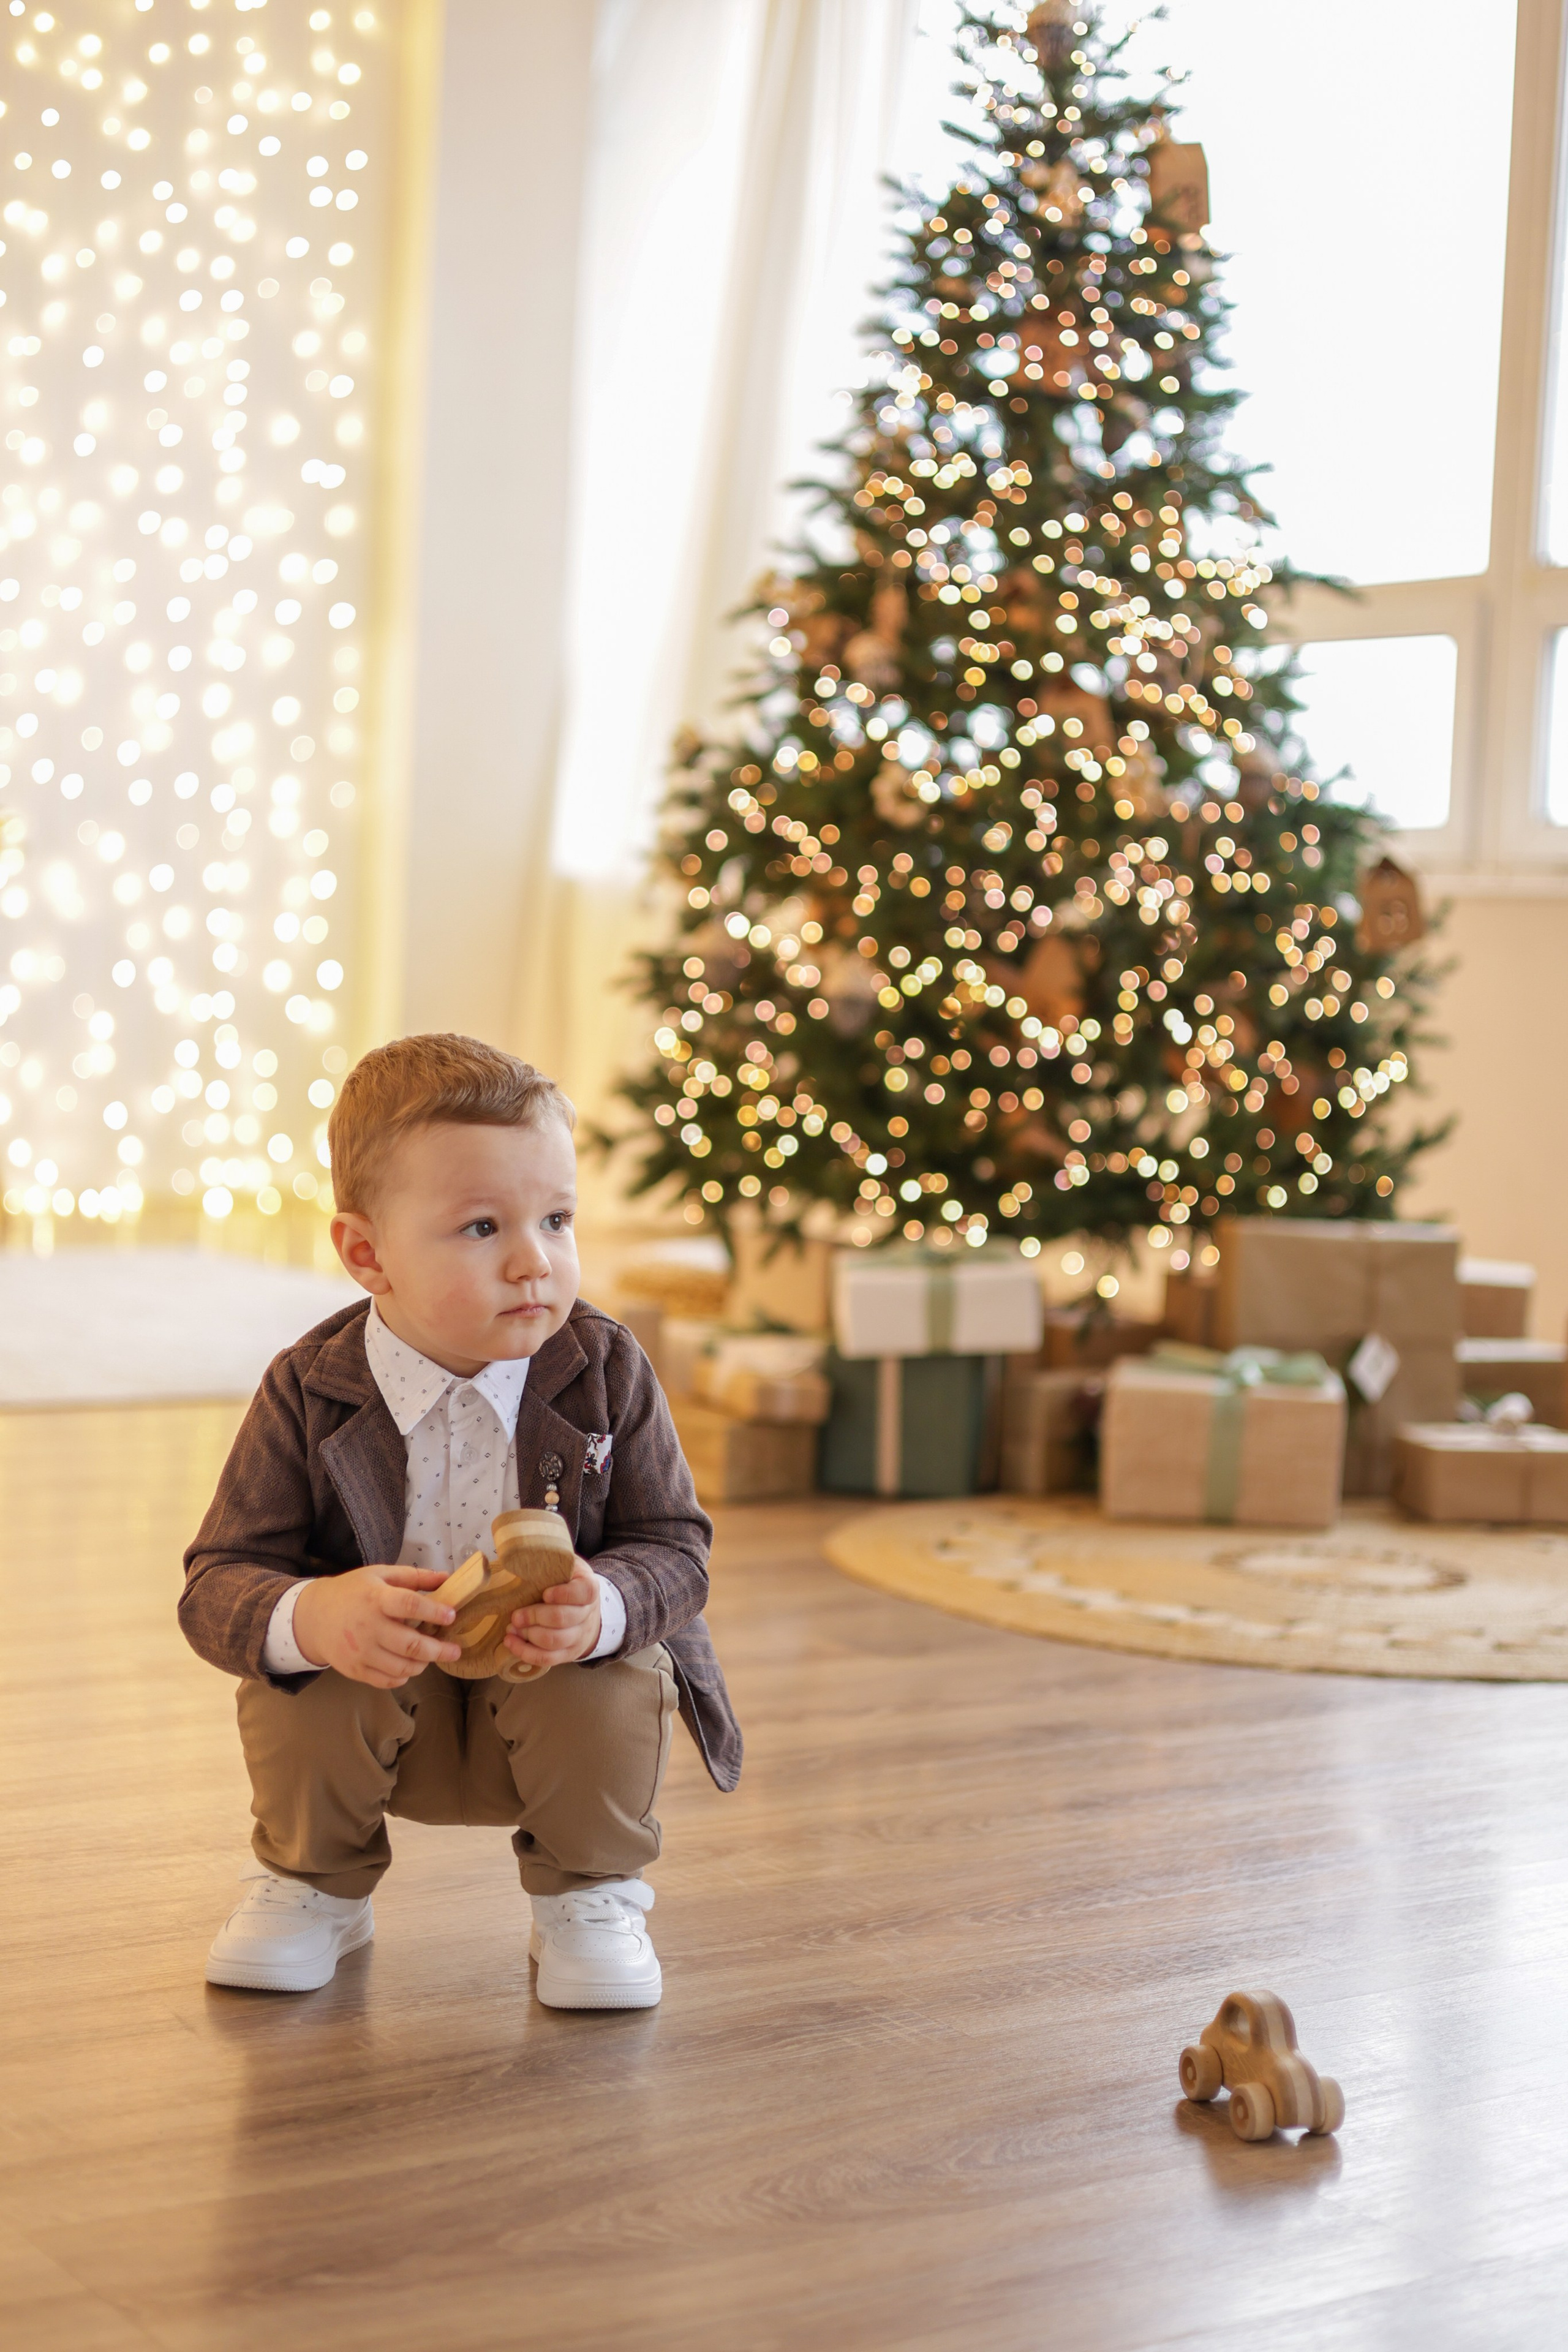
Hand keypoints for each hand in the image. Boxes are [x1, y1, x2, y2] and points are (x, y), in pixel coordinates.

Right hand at [293, 1566, 461, 1689]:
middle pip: (410, 1645)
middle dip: (438, 1650)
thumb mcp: (380, 1575)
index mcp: (375, 1599)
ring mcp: (361, 1652)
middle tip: (455, 1650)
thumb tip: (447, 1579)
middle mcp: (368, 1627)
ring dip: (423, 1664)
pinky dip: (404, 1677)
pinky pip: (387, 1681)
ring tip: (431, 1656)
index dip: (434, 1611)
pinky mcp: (355, 1670)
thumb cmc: (352, 1592)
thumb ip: (414, 1577)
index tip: (452, 1616)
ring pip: (402, 1667)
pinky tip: (410, 1667)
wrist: (313, 1617)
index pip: (409, 1605)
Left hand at [503, 1558, 602, 1671]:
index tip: (545, 1593)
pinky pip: (548, 1659)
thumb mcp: (567, 1566)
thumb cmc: (568, 1584)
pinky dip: (526, 1652)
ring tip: (511, 1628)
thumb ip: (551, 1561)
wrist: (587, 1611)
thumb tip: (515, 1554)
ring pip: (554, 1641)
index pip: (584, 1592)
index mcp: (588, 1589)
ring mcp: (579, 1636)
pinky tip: (510, 1642)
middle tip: (516, 1615)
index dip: (564, 1594)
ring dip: (528, 1635)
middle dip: (535, 1617)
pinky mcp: (568, 1654)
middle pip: (563, 1619)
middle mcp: (587, 1614)